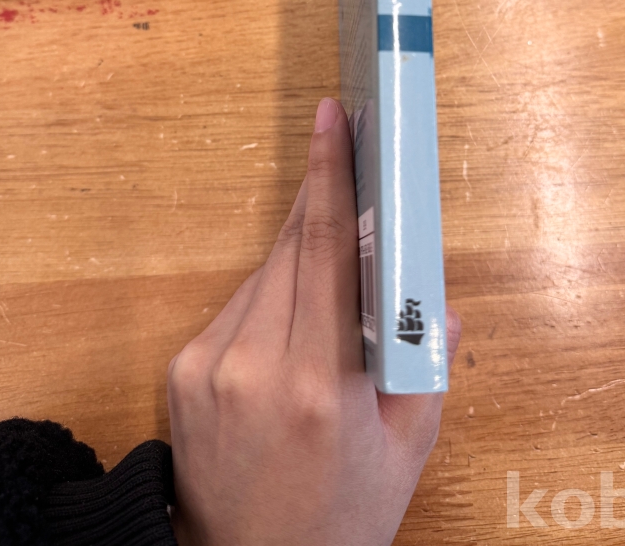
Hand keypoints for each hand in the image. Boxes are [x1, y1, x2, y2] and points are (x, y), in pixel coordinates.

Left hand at [167, 97, 460, 545]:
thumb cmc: (337, 516)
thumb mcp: (405, 451)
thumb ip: (430, 367)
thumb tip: (443, 301)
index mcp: (320, 383)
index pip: (329, 249)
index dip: (332, 173)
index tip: (333, 118)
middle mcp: (255, 363)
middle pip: (297, 245)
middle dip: (324, 197)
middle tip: (348, 151)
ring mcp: (210, 363)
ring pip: (268, 272)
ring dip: (304, 258)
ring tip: (334, 288)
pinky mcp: (182, 368)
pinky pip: (240, 303)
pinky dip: (273, 296)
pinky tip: (294, 327)